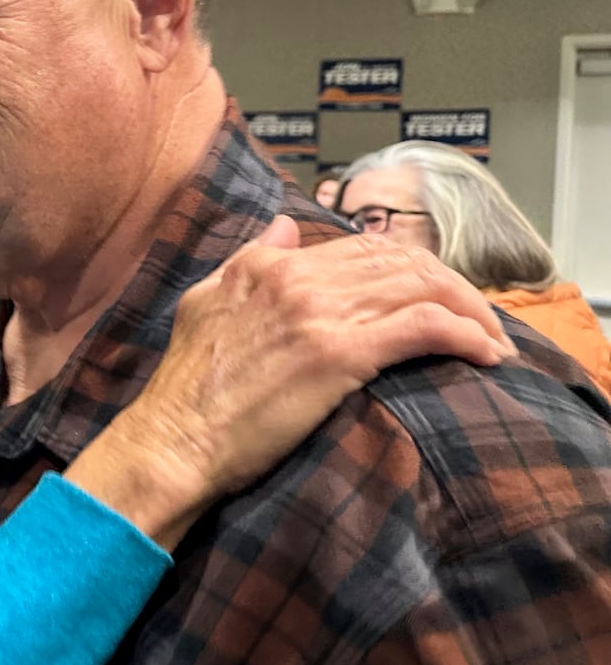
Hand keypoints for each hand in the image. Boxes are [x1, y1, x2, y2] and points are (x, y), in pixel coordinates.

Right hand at [68, 215, 513, 548]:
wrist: (175, 438)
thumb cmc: (186, 386)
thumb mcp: (204, 302)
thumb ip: (247, 259)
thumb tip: (283, 226)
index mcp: (266, 265)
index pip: (359, 246)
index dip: (408, 267)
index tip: (433, 295)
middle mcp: (297, 278)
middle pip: (400, 260)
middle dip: (450, 285)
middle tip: (475, 318)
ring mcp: (320, 313)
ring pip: (421, 286)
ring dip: (470, 309)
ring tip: (490, 338)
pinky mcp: (340, 354)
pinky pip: (425, 327)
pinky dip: (466, 334)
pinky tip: (485, 354)